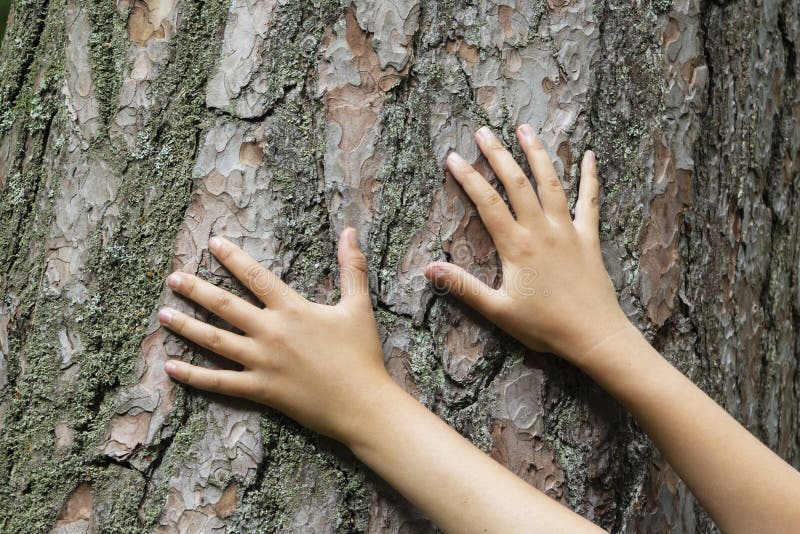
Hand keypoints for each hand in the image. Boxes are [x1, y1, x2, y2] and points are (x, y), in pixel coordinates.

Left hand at [159, 228, 390, 445]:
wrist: (362, 403)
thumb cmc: (361, 354)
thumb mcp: (358, 306)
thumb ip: (352, 267)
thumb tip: (350, 231)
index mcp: (292, 309)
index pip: (255, 276)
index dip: (233, 258)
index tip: (212, 243)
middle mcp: (271, 332)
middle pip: (224, 305)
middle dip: (195, 289)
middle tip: (172, 278)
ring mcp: (262, 362)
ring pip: (215, 340)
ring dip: (186, 326)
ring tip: (162, 314)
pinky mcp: (260, 389)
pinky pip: (219, 382)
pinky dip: (193, 375)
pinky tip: (171, 366)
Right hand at [424, 125, 630, 362]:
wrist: (594, 335)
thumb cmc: (544, 326)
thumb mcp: (498, 310)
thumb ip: (464, 286)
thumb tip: (430, 269)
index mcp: (517, 247)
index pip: (487, 203)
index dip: (469, 178)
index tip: (453, 158)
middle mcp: (541, 230)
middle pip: (517, 183)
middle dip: (499, 154)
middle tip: (483, 132)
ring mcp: (568, 230)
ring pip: (551, 183)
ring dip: (537, 153)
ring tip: (525, 128)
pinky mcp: (589, 237)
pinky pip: (591, 200)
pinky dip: (590, 176)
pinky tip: (589, 155)